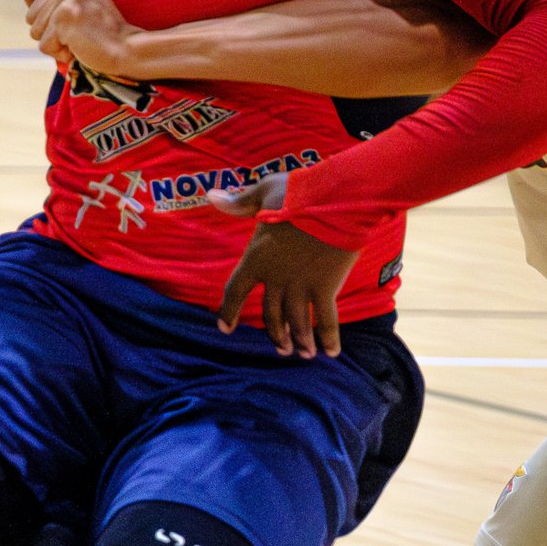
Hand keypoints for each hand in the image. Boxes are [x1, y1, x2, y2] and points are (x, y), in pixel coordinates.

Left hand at [19, 0, 139, 77]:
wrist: (125, 46)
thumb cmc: (99, 26)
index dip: (42, 9)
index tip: (68, 12)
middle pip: (29, 13)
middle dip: (49, 28)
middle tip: (77, 26)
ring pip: (35, 30)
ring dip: (55, 40)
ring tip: (78, 34)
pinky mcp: (66, 17)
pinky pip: (44, 44)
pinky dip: (59, 51)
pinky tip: (79, 44)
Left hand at [211, 173, 357, 358]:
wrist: (334, 200)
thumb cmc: (298, 192)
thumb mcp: (263, 192)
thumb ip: (238, 202)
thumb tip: (212, 196)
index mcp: (256, 258)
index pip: (234, 291)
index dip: (228, 312)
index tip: (224, 329)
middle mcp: (275, 278)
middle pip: (270, 314)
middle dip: (275, 333)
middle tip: (281, 348)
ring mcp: (300, 285)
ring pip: (296, 322)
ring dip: (298, 341)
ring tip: (303, 354)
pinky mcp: (326, 287)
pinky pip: (326, 320)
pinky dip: (329, 338)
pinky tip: (330, 352)